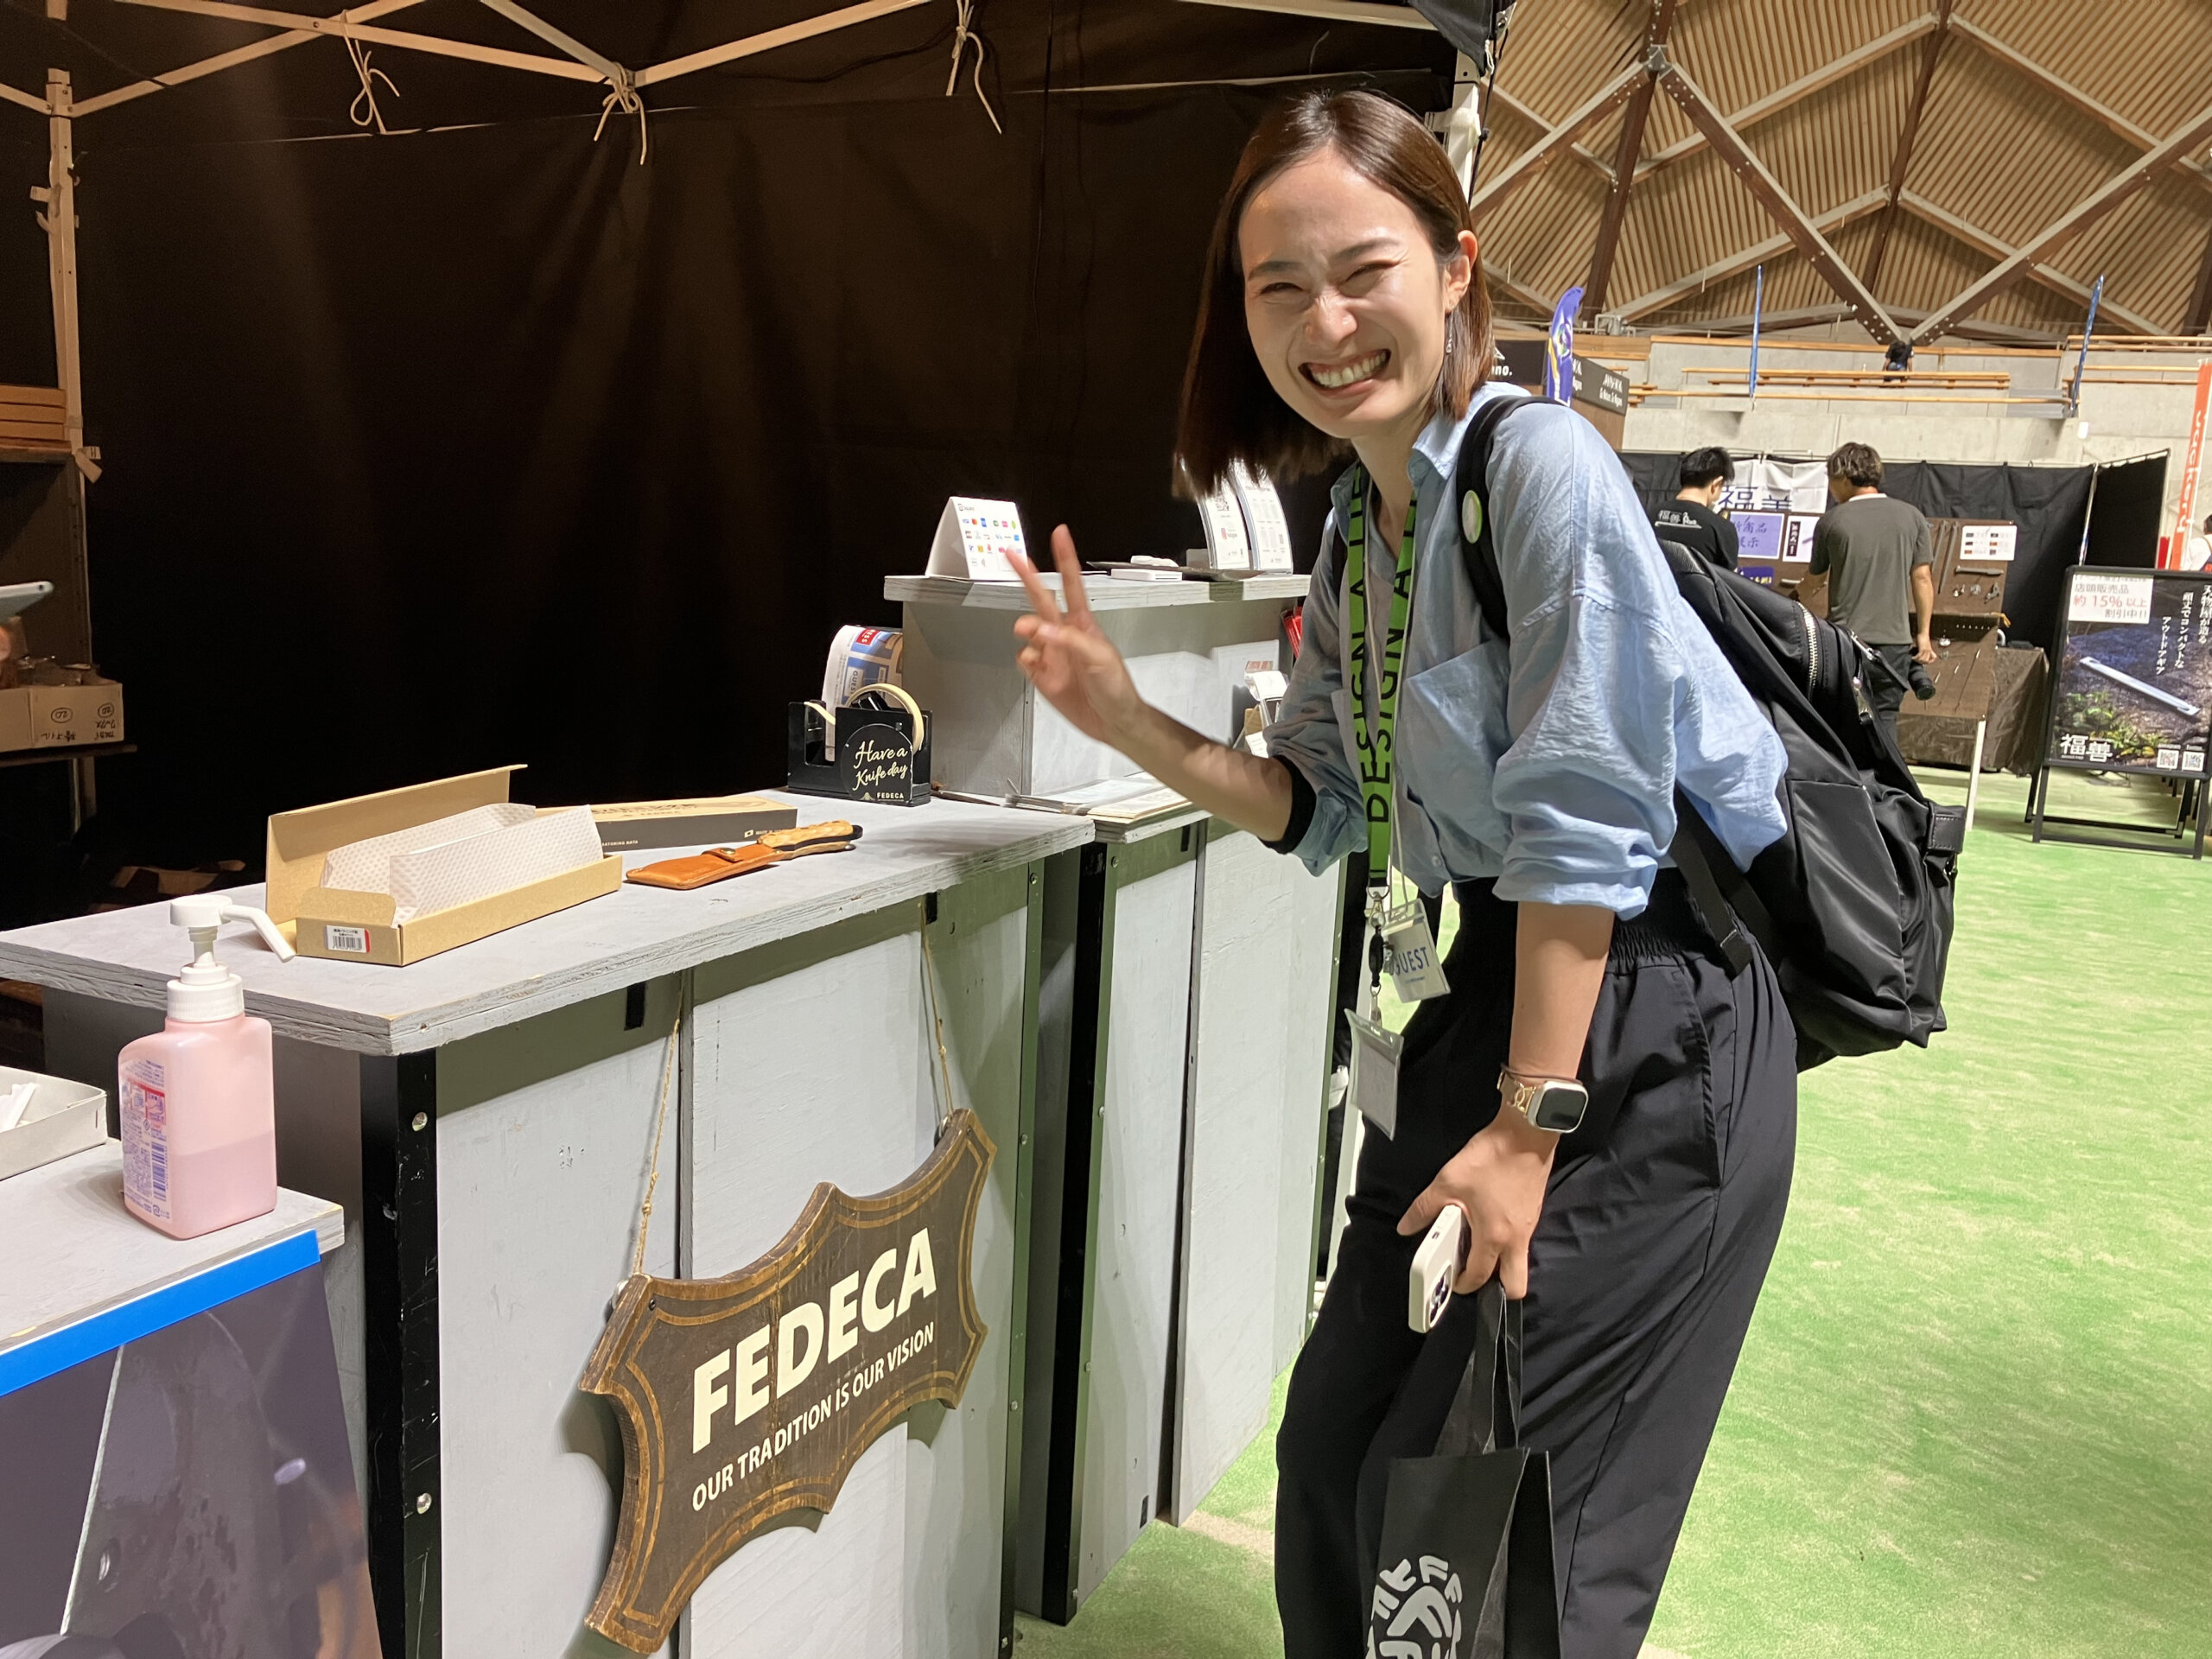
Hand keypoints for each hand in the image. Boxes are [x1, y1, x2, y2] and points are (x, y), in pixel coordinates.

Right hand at [1009, 527, 1145, 746]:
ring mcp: (1052, 654)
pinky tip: (1034, 664)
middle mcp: (1064, 634)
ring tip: (1027, 632)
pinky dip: (1024, 658)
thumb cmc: (1115, 686)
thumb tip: (1041, 630)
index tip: (1060, 534)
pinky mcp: (1042, 675)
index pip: (1071, 584)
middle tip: (1011, 554)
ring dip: (1025, 628)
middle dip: (1028, 575)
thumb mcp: (1100, 659)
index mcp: (1082, 624)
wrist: (1112, 721)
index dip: (1065, 559)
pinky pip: (1024, 659)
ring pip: (1027, 631)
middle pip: (1041, 598)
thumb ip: (1070, 641)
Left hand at [1396, 1110, 1557, 1297]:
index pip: (1479, 1276)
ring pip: (1518, 1263)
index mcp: (1494, 1236)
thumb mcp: (1448, 1181)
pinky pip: (1521, 1242)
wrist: (1525, 1134)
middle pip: (1514, 1284)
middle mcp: (1516, 1239)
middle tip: (1472, 1271)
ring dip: (1499, 1263)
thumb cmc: (1491, 1157)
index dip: (1462, 1284)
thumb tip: (1406, 1226)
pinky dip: (1506, 1242)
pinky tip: (1488, 1221)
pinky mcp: (1532, 1214)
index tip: (1450, 1279)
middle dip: (1496, 1289)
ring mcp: (1528, 1227)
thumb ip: (1425, 1208)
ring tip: (1475, 1244)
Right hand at [1914, 634, 1937, 664]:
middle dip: (1921, 662)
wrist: (1923, 633)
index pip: (1934, 658)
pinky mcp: (1922, 648)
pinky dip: (1915, 657)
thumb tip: (1916, 652)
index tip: (1924, 662)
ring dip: (1918, 660)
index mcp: (1930, 650)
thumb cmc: (1922, 638)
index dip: (1930, 661)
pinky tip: (1913, 657)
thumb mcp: (1923, 645)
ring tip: (1914, 659)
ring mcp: (1926, 650)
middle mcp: (1929, 651)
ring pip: (1923, 659)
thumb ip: (1921, 649)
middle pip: (1926, 660)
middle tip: (1916, 661)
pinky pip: (1919, 655)